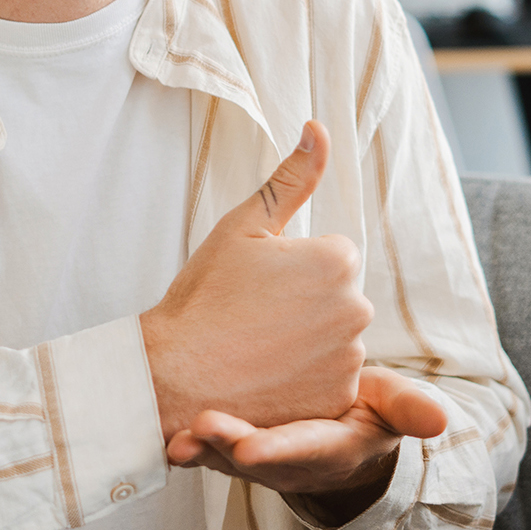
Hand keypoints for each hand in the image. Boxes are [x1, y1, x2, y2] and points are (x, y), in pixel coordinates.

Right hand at [140, 121, 372, 442]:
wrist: (173, 375)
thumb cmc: (204, 296)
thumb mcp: (244, 226)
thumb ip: (292, 177)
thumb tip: (318, 128)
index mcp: (337, 260)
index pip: (331, 255)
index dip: (291, 270)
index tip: (258, 285)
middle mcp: (357, 309)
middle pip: (337, 298)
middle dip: (305, 305)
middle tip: (253, 317)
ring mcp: (348, 359)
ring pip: (333, 340)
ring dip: (305, 344)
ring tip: (255, 348)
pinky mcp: (336, 401)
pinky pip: (329, 381)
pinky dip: (304, 381)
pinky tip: (267, 378)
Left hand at [166, 366, 448, 522]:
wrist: (330, 427)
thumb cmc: (360, 409)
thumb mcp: (388, 406)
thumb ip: (408, 408)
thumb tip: (443, 420)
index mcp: (328, 448)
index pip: (303, 449)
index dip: (277, 449)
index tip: (251, 448)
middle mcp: (285, 460)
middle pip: (253, 458)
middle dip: (226, 448)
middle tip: (200, 430)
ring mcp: (252, 456)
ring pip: (221, 457)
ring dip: (196, 448)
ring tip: (173, 434)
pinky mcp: (227, 444)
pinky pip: (202, 444)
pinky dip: (181, 438)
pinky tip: (155, 426)